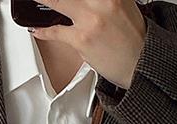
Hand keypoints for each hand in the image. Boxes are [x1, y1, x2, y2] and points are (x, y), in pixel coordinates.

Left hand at [29, 0, 146, 89]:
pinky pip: (55, 32)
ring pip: (58, 2)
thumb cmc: (132, 37)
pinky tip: (37, 29)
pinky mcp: (82, 39)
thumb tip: (84, 1)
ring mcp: (91, 19)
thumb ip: (103, 0)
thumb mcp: (123, 5)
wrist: (139, 64)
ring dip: (43, 0)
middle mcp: (103, 1)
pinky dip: (42, 31)